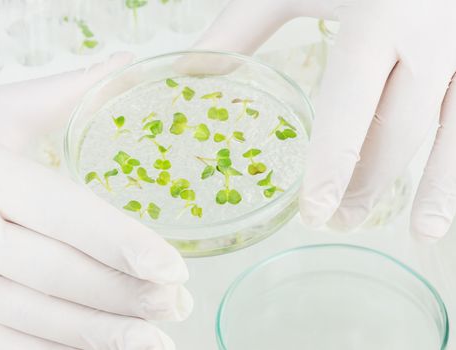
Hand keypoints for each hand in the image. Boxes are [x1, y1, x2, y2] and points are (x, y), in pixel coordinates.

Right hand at [0, 53, 191, 348]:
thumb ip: (66, 91)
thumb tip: (126, 62)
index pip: (66, 214)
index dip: (123, 243)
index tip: (174, 267)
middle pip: (59, 273)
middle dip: (125, 294)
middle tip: (177, 302)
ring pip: (35, 317)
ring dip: (100, 333)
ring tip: (154, 338)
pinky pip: (0, 347)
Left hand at [195, 0, 455, 239]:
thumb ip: (243, 25)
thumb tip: (190, 69)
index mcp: (377, 19)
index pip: (351, 106)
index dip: (333, 164)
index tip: (315, 211)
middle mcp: (430, 38)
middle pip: (399, 130)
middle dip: (370, 183)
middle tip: (341, 221)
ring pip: (455, 131)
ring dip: (436, 187)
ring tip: (418, 232)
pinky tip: (449, 190)